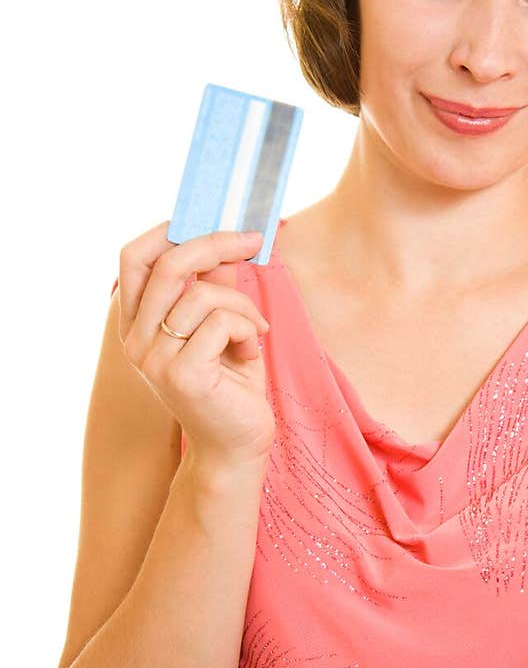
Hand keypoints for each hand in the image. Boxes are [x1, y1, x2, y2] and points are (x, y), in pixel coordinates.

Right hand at [117, 221, 275, 468]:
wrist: (237, 448)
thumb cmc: (231, 386)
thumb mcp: (224, 325)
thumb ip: (216, 285)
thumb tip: (227, 241)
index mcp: (137, 324)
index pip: (133, 259)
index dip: (167, 230)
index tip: (209, 219)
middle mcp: (136, 341)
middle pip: (166, 264)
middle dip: (215, 243)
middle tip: (255, 240)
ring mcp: (154, 360)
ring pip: (202, 294)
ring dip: (242, 303)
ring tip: (255, 330)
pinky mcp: (182, 375)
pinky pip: (221, 322)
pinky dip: (247, 328)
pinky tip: (251, 349)